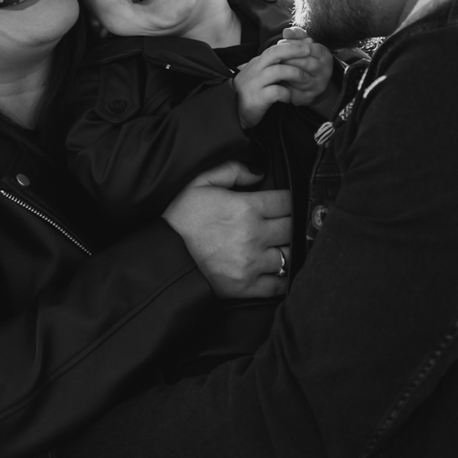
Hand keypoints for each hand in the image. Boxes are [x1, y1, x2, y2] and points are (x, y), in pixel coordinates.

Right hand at [163, 161, 290, 298]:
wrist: (164, 257)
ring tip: (278, 246)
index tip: (282, 204)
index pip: (286, 201)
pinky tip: (277, 269)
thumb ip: (232, 171)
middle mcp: (254, 235)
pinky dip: (283, 277)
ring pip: (290, 254)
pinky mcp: (247, 286)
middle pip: (292, 227)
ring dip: (287, 249)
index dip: (288, 200)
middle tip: (281, 224)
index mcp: (246, 208)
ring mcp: (252, 263)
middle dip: (290, 223)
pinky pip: (279, 283)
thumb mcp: (200, 183)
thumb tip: (258, 173)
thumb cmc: (181, 220)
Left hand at [281, 26, 339, 117]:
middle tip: (275, 56)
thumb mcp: (304, 45)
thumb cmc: (306, 60)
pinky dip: (284, 85)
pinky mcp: (308, 98)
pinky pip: (294, 91)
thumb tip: (286, 32)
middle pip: (304, 63)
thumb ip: (296, 35)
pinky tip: (277, 79)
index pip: (308, 47)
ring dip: (285, 72)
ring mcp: (318, 86)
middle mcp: (325, 71)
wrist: (313, 85)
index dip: (292, 45)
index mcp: (325, 55)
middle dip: (287, 58)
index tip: (279, 43)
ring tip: (275, 67)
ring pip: (300, 77)